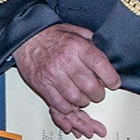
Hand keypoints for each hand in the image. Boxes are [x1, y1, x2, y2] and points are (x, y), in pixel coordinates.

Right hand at [14, 22, 119, 137]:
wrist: (25, 38)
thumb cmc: (51, 36)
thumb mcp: (75, 31)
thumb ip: (91, 43)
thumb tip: (106, 55)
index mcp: (77, 46)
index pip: (101, 65)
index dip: (111, 78)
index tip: (114, 83)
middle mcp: (66, 61)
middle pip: (91, 86)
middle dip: (98, 93)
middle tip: (97, 92)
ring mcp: (53, 75)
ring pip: (77, 99)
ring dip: (83, 101)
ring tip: (83, 97)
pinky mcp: (42, 85)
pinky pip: (59, 104)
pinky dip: (68, 107)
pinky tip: (70, 103)